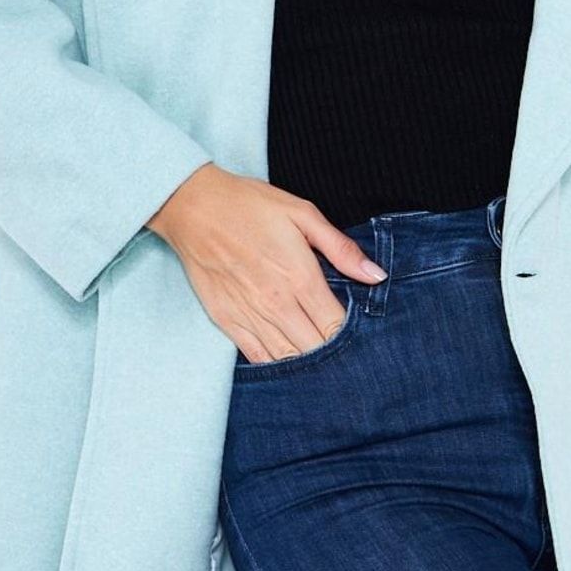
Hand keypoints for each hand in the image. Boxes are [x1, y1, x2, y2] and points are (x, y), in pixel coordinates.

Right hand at [146, 163, 387, 363]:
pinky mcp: (227, 321)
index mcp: (300, 277)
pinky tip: (288, 361)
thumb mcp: (302, 213)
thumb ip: (341, 248)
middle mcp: (276, 303)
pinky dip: (276, 364)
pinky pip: (257, 358)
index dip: (353, 336)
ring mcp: (249, 315)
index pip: (337, 326)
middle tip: (346, 354)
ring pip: (287, 359)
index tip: (362, 336)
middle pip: (315, 349)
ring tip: (322, 365)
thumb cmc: (250, 205)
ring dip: (307, 364)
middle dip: (334, 354)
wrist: (193, 207)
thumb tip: (377, 276)